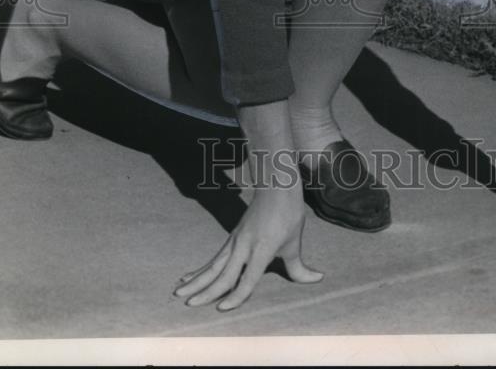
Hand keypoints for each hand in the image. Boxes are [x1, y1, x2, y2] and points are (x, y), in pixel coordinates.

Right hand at [174, 99, 322, 310]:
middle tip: (189, 304)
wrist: (276, 186)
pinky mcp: (231, 238)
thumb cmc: (288, 213)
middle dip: (206, 290)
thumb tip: (317, 279)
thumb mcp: (295, 241)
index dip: (236, 295)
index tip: (222, 308)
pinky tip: (187, 278)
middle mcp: (245, 245)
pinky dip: (200, 270)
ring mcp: (235, 241)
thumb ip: (299, 267)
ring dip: (196, 280)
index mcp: (262, 248)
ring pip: (213, 265)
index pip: (247, 278)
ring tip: (178, 293)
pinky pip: (214, 258)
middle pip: (223, 272)